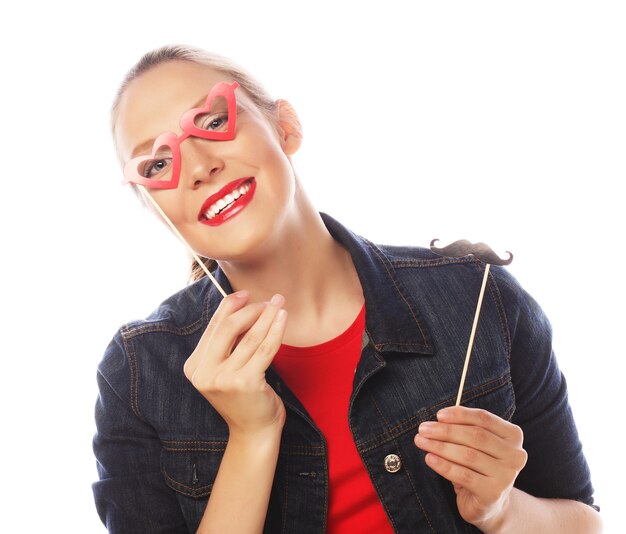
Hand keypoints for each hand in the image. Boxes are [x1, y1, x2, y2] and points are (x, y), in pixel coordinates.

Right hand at [184, 290, 286, 437]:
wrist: (254, 431)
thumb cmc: (243, 396)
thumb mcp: (227, 368)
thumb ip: (228, 343)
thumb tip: (242, 304)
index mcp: (194, 367)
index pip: (213, 328)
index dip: (230, 306)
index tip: (246, 294)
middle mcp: (204, 374)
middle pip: (227, 329)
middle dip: (250, 309)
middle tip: (268, 300)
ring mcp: (223, 380)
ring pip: (249, 337)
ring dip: (266, 316)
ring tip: (278, 303)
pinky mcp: (245, 383)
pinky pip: (264, 349)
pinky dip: (275, 330)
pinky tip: (283, 318)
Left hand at [414, 406, 527, 530]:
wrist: (489, 503)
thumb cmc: (478, 466)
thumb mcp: (475, 445)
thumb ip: (463, 429)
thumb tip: (438, 421)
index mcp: (512, 436)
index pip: (484, 419)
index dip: (460, 415)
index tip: (439, 415)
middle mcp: (515, 454)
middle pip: (476, 436)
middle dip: (446, 431)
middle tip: (423, 429)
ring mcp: (506, 475)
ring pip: (468, 455)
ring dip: (440, 446)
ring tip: (421, 442)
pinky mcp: (493, 492)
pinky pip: (463, 475)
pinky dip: (443, 465)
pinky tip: (429, 458)